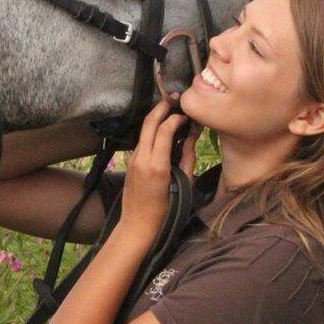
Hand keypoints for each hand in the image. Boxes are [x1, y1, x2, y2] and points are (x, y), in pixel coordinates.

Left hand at [120, 94, 201, 240]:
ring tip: (170, 109)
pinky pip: (142, 140)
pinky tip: (162, 129)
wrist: (137, 226)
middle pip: (149, 123)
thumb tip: (193, 136)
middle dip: (161, 107)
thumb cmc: (166, 211)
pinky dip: (152, 130)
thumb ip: (188, 158)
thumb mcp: (183, 185)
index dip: (176, 118)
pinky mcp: (130, 162)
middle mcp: (141, 158)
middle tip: (174, 98)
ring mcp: (133, 159)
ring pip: (143, 130)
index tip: (186, 115)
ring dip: (156, 117)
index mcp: (156, 165)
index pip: (164, 130)